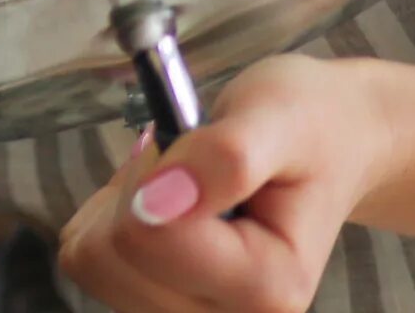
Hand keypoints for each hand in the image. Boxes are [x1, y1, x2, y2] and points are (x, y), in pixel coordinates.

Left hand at [57, 54, 407, 311]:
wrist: (329, 147)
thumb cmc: (308, 129)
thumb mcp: (278, 120)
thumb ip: (225, 158)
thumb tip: (155, 199)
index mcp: (270, 289)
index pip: (148, 237)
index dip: (152, 175)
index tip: (195, 147)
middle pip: (108, 255)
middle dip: (134, 190)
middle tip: (189, 164)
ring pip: (90, 259)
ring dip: (120, 205)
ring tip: (182, 186)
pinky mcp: (156, 301)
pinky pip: (85, 257)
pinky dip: (110, 218)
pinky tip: (163, 205)